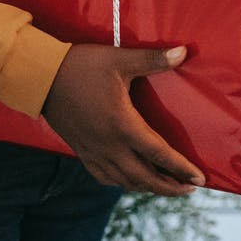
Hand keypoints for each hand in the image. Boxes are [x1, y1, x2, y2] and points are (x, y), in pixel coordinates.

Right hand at [42, 44, 205, 195]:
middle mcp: (109, 145)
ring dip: (148, 187)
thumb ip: (152, 59)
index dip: (181, 168)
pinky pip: (105, 177)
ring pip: (126, 181)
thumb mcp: (118, 59)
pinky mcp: (81, 150)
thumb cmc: (81, 66)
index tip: (200, 179)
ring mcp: (94, 151)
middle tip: (189, 188)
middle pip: (145, 177)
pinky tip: (129, 180)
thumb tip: (183, 52)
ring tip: (165, 187)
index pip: (159, 154)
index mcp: (122, 125)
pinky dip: (123, 183)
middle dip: (170, 186)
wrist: (40, 77)